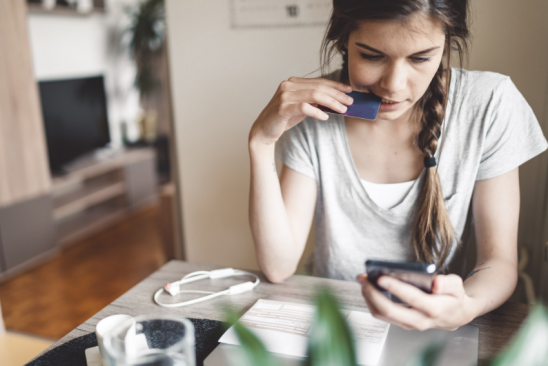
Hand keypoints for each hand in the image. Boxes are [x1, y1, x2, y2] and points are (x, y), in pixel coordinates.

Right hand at [249, 77, 352, 145]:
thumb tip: (335, 100)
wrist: (264, 131)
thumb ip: (314, 101)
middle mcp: (288, 85)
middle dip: (337, 94)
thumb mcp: (301, 107)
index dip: (336, 85)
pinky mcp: (282, 108)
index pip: (319, 81)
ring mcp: (284, 96)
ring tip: (342, 109)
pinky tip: (325, 117)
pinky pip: (304, 107)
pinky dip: (317, 112)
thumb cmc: (283, 119)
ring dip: (331, 102)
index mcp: (293, 82)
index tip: (349, 90)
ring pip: (314, 95)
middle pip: (318, 87)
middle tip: (350, 101)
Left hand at [356, 273, 480, 330]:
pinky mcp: (401, 323)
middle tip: (365, 278)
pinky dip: (371, 301)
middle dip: (374, 293)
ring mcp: (409, 324)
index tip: (381, 277)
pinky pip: (382, 315)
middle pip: (390, 311)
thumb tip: (435, 283)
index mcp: (434, 309)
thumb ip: (447, 283)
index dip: (395, 287)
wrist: (456, 314)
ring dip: (369, 297)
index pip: (412, 298)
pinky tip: (368, 287)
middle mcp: (420, 320)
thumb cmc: (454, 297)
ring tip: (363, 280)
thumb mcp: (457, 285)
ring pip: (383, 315)